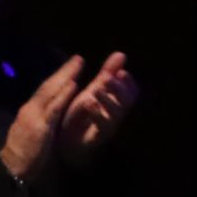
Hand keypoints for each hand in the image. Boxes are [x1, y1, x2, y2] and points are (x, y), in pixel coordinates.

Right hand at [0, 55, 83, 181]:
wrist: (11, 167)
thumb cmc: (23, 153)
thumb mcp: (33, 132)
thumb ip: (41, 120)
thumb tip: (50, 113)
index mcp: (30, 111)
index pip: (45, 91)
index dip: (58, 78)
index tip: (70, 68)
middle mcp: (31, 108)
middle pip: (48, 86)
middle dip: (64, 71)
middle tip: (78, 58)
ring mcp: (35, 116)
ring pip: (51, 92)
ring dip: (66, 77)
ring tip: (78, 64)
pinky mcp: (40, 126)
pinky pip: (54, 108)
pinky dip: (63, 95)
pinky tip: (73, 85)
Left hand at [58, 52, 138, 166]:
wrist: (64, 143)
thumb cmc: (79, 116)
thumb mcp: (93, 91)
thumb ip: (107, 74)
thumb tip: (121, 54)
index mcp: (115, 103)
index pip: (132, 92)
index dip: (129, 83)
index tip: (122, 73)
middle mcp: (115, 115)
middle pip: (127, 102)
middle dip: (119, 89)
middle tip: (107, 78)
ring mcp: (107, 127)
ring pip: (117, 114)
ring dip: (108, 100)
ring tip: (96, 90)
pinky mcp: (96, 139)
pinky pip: (103, 128)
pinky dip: (97, 114)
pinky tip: (89, 103)